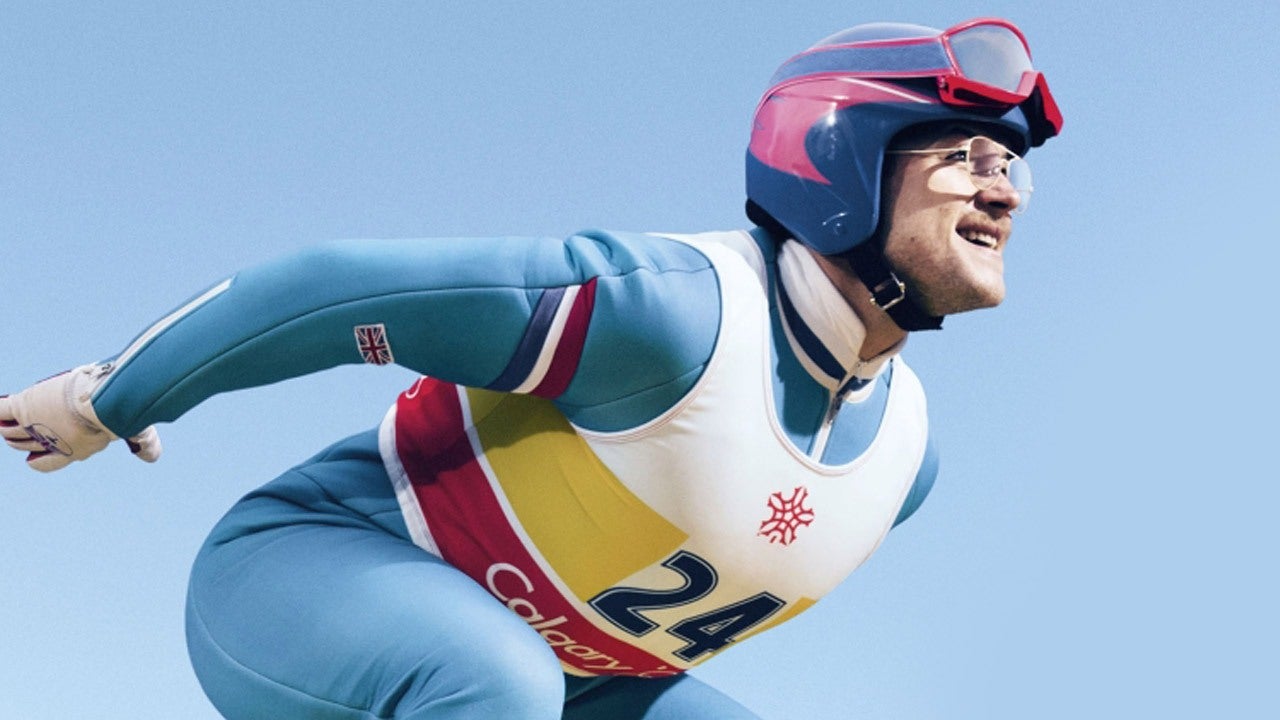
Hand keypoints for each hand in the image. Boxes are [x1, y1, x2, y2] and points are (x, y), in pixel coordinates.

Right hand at [0, 365, 161, 471]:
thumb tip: (153, 457)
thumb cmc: (122, 414)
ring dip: (8, 427)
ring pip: (12, 431)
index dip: (40, 459)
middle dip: (22, 439)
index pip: (49, 462)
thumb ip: (146, 445)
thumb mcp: (136, 431)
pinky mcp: (26, 405)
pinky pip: (1, 411)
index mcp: (75, 450)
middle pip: (27, 444)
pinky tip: (1, 408)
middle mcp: (51, 441)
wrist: (104, 399)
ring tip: (6, 421)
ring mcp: (36, 424)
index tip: (31, 459)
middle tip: (17, 431)